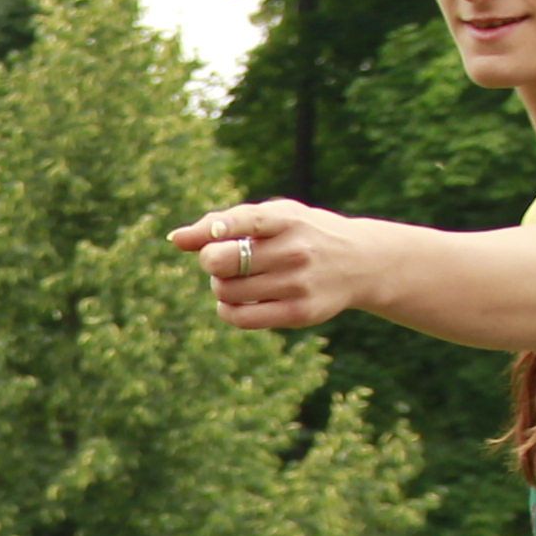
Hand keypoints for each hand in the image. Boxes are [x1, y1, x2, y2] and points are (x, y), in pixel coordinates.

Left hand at [168, 198, 366, 330]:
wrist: (360, 262)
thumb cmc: (301, 235)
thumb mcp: (273, 217)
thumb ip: (224, 222)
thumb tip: (176, 239)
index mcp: (288, 220)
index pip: (246, 220)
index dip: (216, 227)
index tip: (210, 233)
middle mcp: (294, 251)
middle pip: (221, 260)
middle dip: (210, 260)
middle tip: (221, 260)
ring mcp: (298, 284)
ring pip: (225, 290)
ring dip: (220, 285)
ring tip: (237, 278)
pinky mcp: (299, 313)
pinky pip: (240, 317)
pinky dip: (227, 309)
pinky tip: (236, 301)